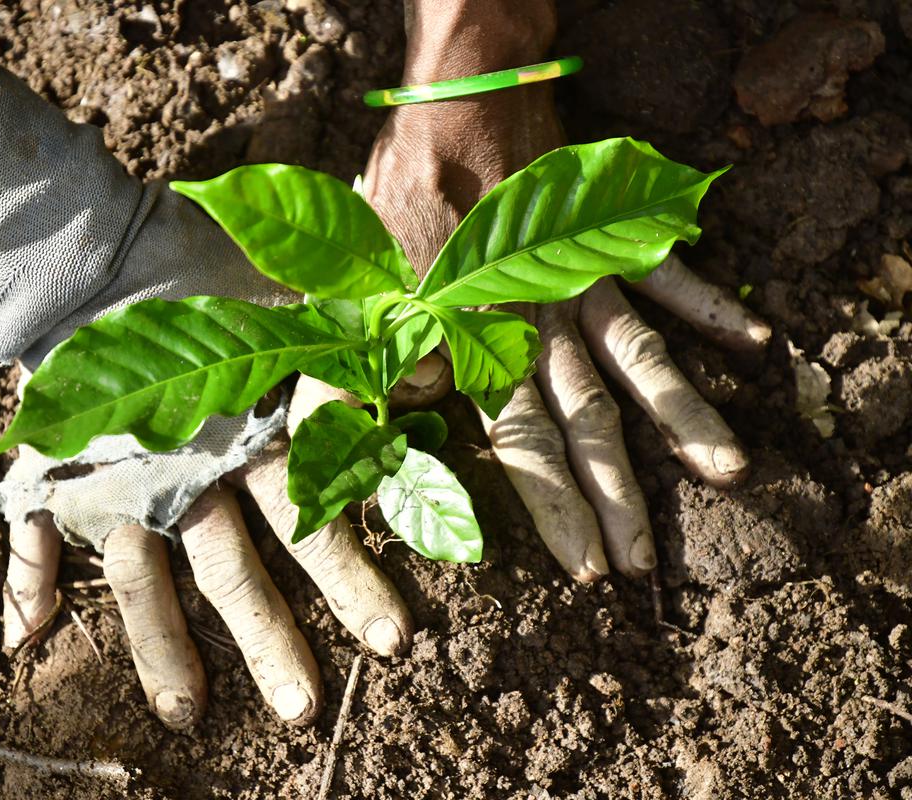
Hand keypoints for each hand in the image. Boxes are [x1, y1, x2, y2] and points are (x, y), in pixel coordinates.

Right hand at [0, 188, 418, 729]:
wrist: (89, 242)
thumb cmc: (197, 267)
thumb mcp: (290, 300)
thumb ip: (360, 342)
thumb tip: (436, 365)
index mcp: (245, 435)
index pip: (310, 519)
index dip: (352, 578)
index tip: (393, 641)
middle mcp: (184, 473)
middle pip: (232, 571)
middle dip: (271, 641)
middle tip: (304, 710)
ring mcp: (114, 480)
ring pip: (144, 581)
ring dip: (163, 651)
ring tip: (188, 716)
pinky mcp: (54, 469)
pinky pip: (30, 535)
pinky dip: (22, 581)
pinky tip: (20, 641)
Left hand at [363, 0, 770, 579]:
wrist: (451, 110)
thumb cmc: (399, 204)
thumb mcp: (366, 292)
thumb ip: (376, 365)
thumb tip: (396, 428)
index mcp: (484, 347)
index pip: (524, 446)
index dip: (556, 510)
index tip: (586, 570)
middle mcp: (543, 327)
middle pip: (589, 423)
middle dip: (618, 498)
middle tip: (647, 565)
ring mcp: (586, 283)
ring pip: (640, 362)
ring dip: (683, 418)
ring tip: (729, 471)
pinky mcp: (614, 239)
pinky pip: (672, 275)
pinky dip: (712, 306)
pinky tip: (759, 342)